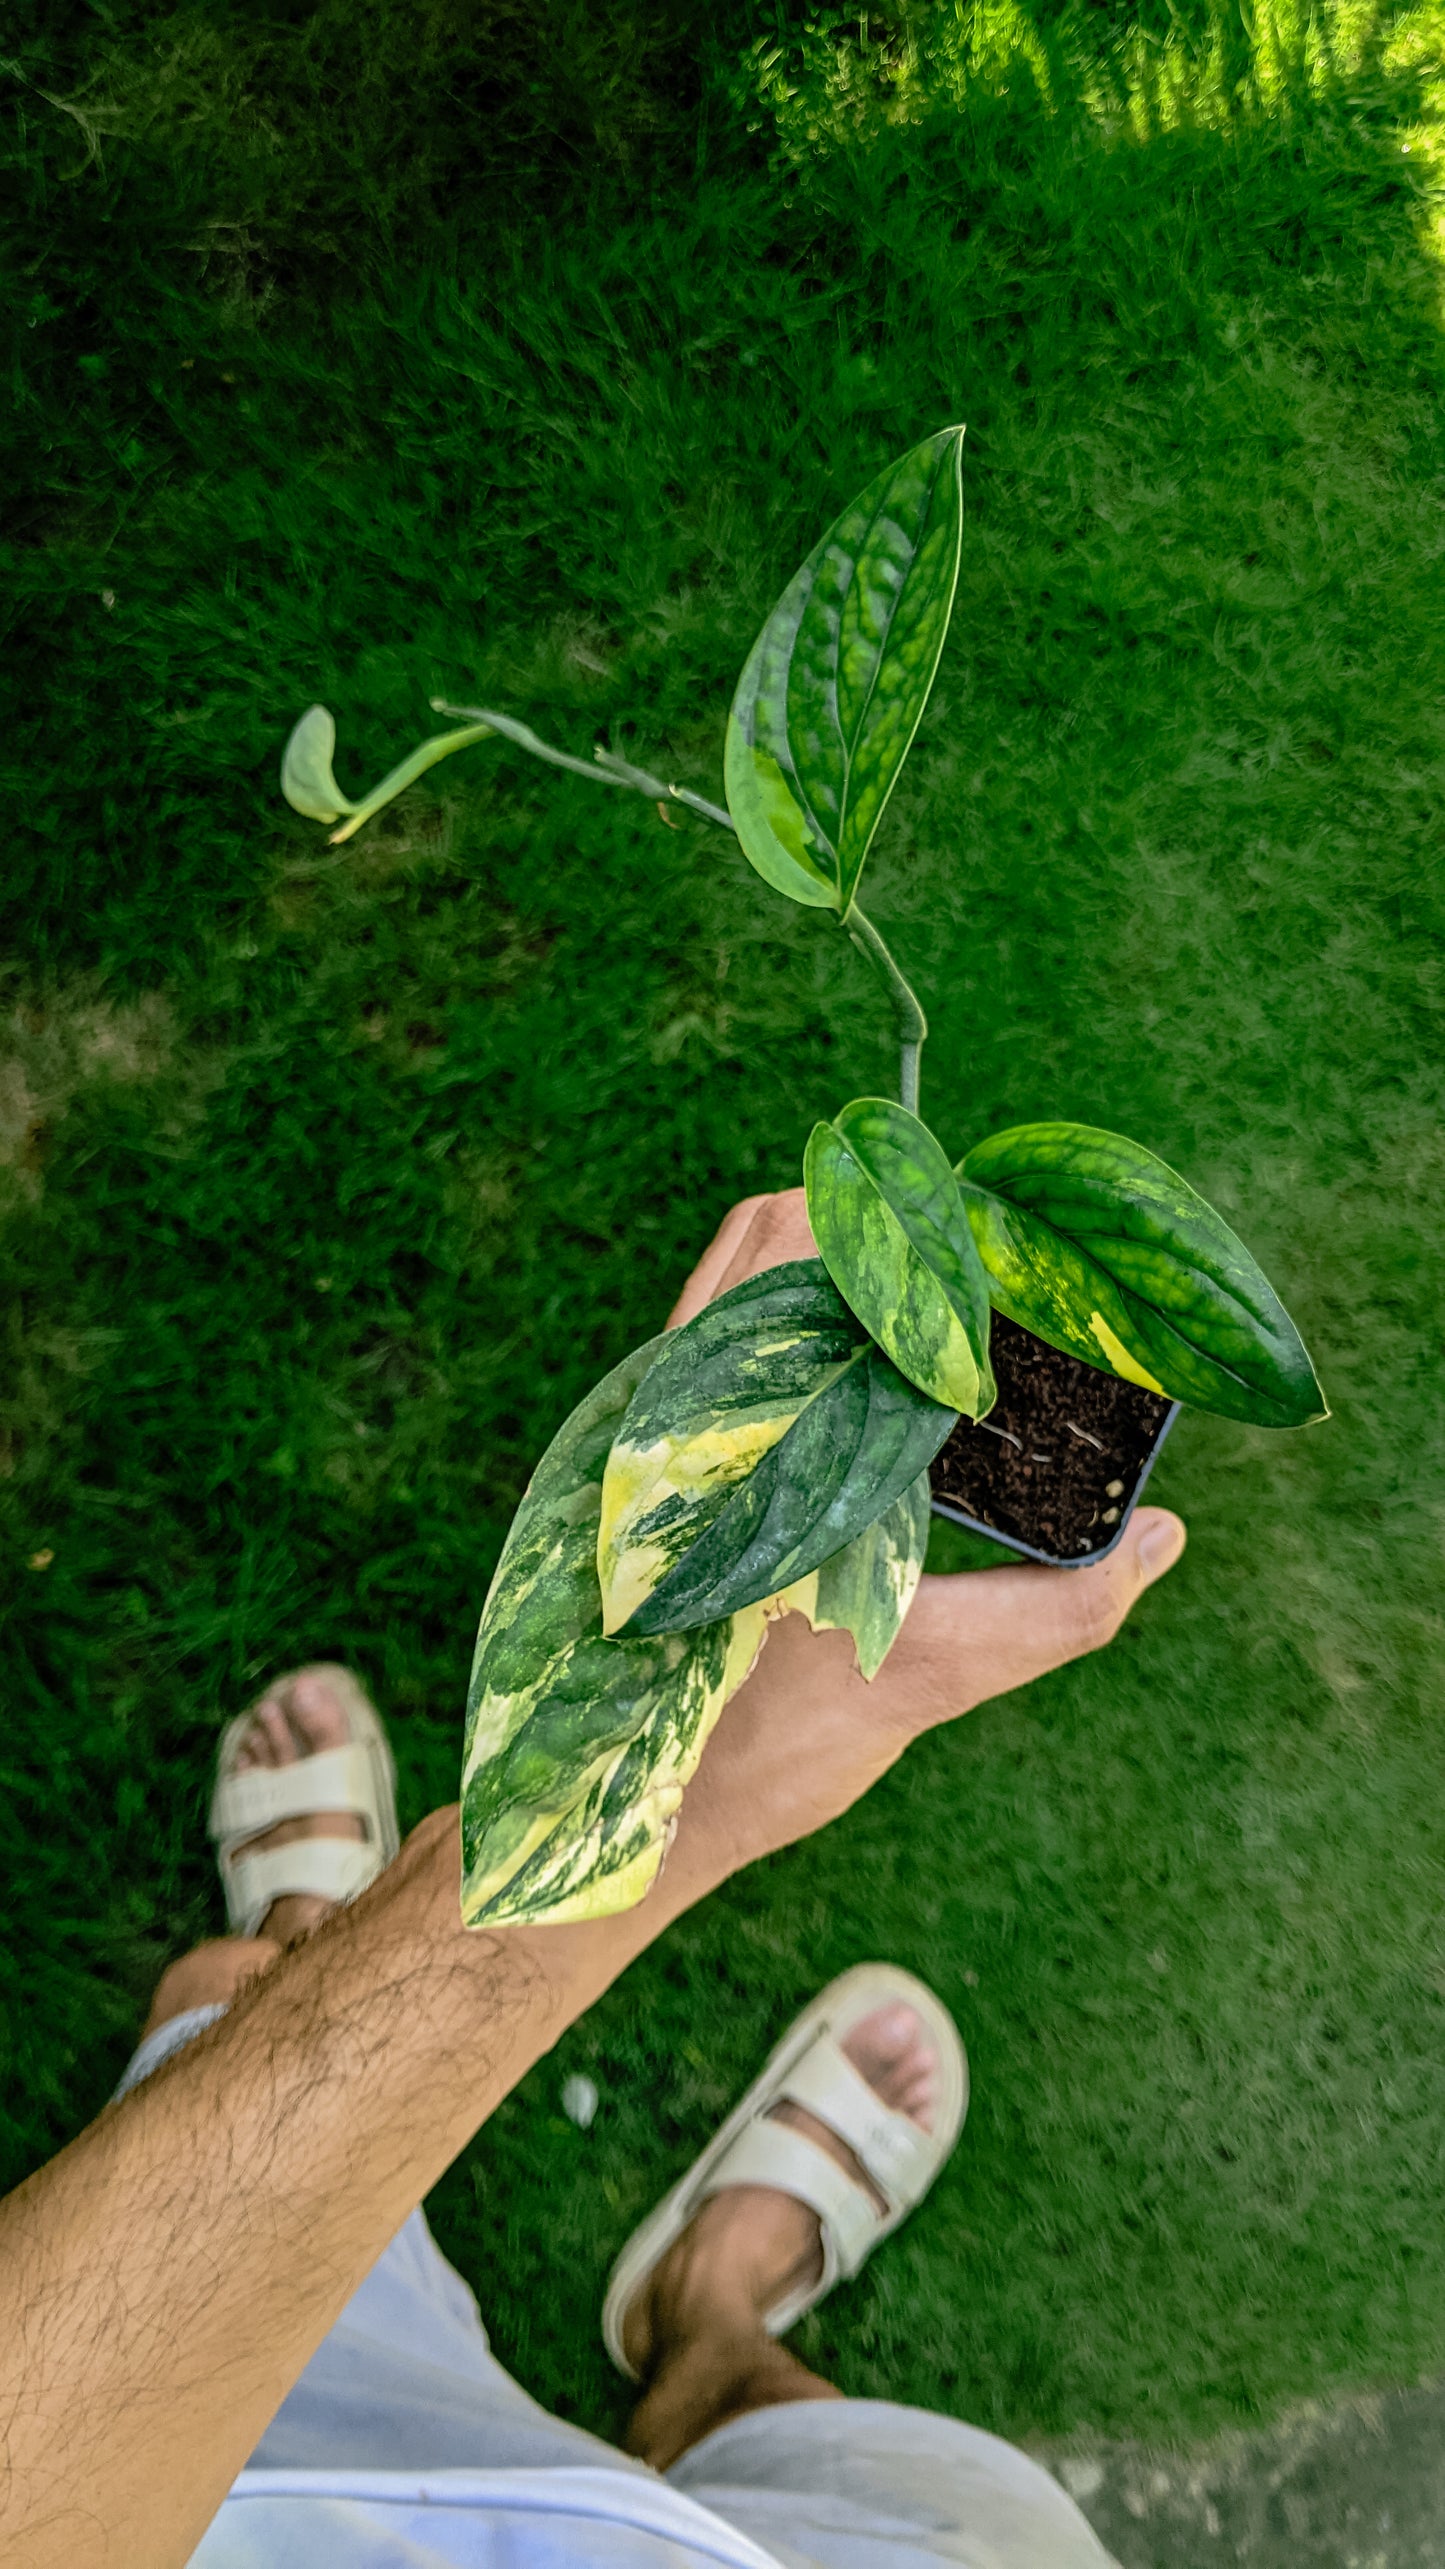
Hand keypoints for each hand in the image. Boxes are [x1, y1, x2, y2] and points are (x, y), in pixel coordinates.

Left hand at [659, 1191, 1187, 1900]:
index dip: (932, 1232)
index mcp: (751, 1431)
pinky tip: (872, 1381)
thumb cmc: (761, 1748)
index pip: (835, 1254)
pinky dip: (799, 1321)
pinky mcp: (642, 1450)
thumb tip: (1164, 1536)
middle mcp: (683, 1400)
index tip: (1012, 1252)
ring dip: (840, 1270)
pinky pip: (721, 1335)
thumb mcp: (929, 1673)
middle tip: (986, 1272)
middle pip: (781, 1227)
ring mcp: (650, 1418)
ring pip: (741, 1274)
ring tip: (942, 1316)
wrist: (620, 1812)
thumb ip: (1058, 1609)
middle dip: (890, 1231)